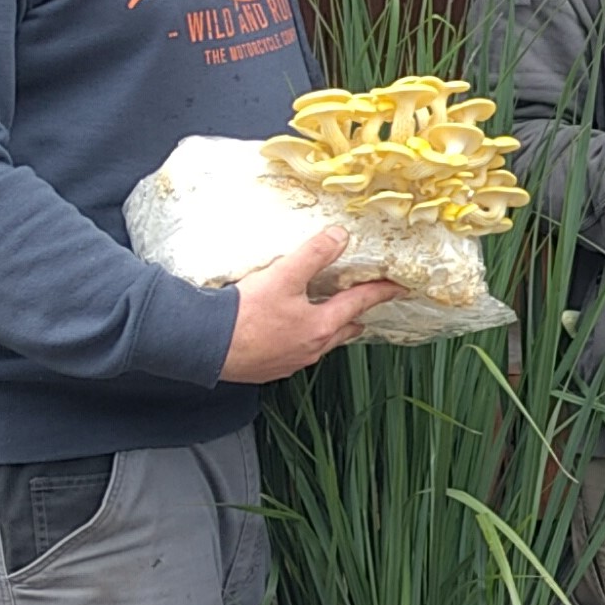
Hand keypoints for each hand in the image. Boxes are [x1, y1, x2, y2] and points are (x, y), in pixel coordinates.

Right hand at [219, 228, 404, 382]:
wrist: (205, 346)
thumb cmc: (244, 315)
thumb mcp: (283, 275)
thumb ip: (314, 254)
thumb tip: (340, 237)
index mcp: (321, 325)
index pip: (360, 302)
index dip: (380, 291)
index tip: (398, 287)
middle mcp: (311, 347)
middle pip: (343, 329)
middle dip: (355, 316)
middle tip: (364, 307)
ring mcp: (291, 361)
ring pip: (320, 344)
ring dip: (328, 330)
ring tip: (330, 320)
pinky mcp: (269, 368)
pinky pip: (295, 354)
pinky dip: (301, 341)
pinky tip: (290, 335)